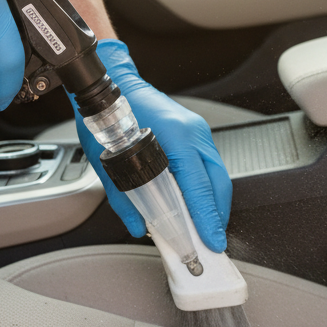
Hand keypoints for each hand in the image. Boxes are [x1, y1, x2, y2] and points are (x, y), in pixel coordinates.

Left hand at [73, 39, 231, 251]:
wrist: (111, 85)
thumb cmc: (108, 114)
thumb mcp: (108, 162)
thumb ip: (124, 198)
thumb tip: (139, 226)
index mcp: (176, 137)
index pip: (198, 187)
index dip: (207, 218)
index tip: (211, 241)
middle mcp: (193, 132)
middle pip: (218, 183)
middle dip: (217, 215)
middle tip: (210, 242)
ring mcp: (197, 130)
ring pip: (217, 175)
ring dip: (213, 203)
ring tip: (203, 227)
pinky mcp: (194, 132)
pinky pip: (208, 165)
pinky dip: (206, 188)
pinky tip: (197, 203)